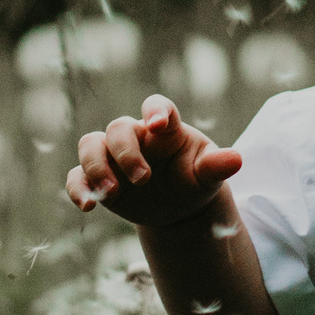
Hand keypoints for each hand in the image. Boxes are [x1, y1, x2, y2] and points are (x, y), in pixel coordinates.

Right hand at [66, 95, 242, 229]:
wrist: (178, 207)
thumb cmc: (194, 180)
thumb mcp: (208, 175)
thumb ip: (217, 166)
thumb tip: (237, 159)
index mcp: (165, 129)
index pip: (157, 107)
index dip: (156, 111)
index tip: (158, 124)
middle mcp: (136, 137)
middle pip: (118, 128)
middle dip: (127, 153)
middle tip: (144, 180)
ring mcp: (113, 156)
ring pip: (90, 144)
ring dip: (96, 166)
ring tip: (110, 193)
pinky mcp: (97, 178)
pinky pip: (77, 176)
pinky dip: (77, 188)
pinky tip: (87, 206)